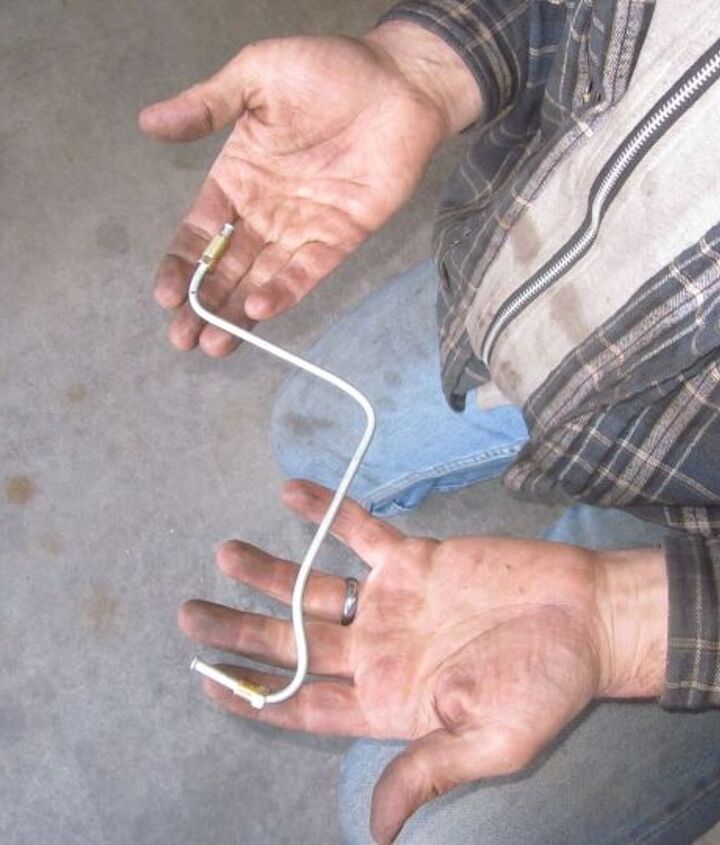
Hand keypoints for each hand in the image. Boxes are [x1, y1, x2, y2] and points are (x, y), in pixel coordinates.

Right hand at [140, 22, 480, 355]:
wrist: (398, 81)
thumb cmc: (329, 71)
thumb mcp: (256, 77)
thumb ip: (206, 106)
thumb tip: (148, 123)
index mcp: (238, 177)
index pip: (200, 232)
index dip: (181, 265)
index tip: (165, 295)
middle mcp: (265, 211)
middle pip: (226, 267)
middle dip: (204, 304)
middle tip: (182, 339)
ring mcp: (302, 228)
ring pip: (262, 279)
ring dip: (238, 312)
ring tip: (215, 344)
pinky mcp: (340, 238)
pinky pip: (307, 272)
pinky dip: (284, 291)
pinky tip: (259, 309)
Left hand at [179, 481, 666, 842]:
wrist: (587, 617)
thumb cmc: (545, 686)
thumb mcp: (489, 742)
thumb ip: (426, 772)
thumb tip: (377, 830)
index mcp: (388, 701)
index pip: (306, 704)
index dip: (257, 697)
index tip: (208, 684)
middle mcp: (379, 651)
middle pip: (295, 642)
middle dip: (241, 631)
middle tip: (189, 615)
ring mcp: (393, 602)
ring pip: (316, 586)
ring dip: (271, 571)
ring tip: (225, 554)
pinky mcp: (414, 559)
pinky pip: (362, 531)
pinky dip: (329, 512)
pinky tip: (293, 493)